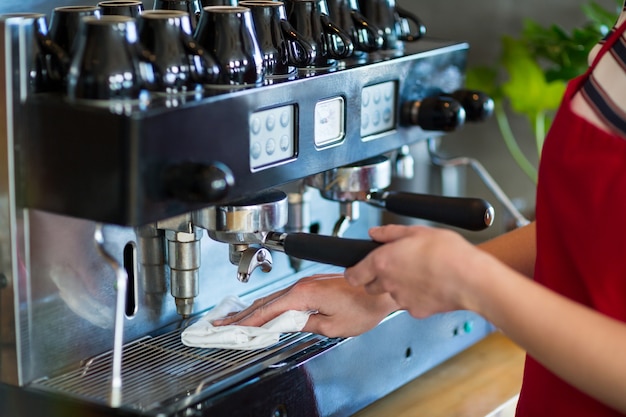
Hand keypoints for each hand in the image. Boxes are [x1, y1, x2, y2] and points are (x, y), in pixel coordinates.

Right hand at [212, 273, 398, 337]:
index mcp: (304, 294)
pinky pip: (285, 295)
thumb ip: (307, 325)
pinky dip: (270, 304)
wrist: (382, 286)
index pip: (268, 310)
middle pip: (266, 301)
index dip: (247, 320)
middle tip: (223, 323)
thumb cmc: (364, 305)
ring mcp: (307, 283)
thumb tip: (289, 326)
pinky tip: (265, 310)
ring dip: (255, 308)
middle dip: (243, 313)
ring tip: (237, 318)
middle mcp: (302, 285)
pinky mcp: (313, 284)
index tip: (231, 327)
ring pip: (274, 297)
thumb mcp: (334, 326)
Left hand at [344, 224, 488, 318]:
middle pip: (369, 286)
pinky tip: (430, 286)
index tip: (357, 269)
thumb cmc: (448, 254)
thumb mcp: (417, 231)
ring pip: (391, 294)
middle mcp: (388, 283)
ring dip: (399, 286)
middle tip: (394, 268)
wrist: (471, 279)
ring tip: (419, 273)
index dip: (354, 271)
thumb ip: (390, 233)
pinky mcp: (416, 311)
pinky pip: (410, 304)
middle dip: (376, 278)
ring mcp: (402, 299)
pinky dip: (416, 297)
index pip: (353, 274)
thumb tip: (375, 233)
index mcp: (382, 262)